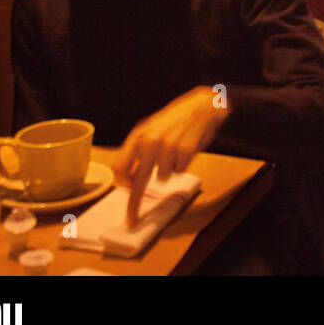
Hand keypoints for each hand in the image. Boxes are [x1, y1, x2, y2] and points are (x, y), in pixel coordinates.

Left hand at [113, 86, 229, 228]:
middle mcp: (151, 141)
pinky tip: (186, 149)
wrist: (203, 105)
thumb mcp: (153, 130)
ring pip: (162, 177)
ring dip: (169, 170)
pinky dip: (182, 165)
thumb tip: (130, 178)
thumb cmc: (176, 120)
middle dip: (135, 204)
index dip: (121, 184)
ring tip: (176, 152)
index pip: (120, 167)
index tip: (124, 194)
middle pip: (138, 182)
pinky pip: (179, 171)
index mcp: (139, 135)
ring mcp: (169, 146)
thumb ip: (139, 152)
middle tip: (132, 219)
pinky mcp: (186, 151)